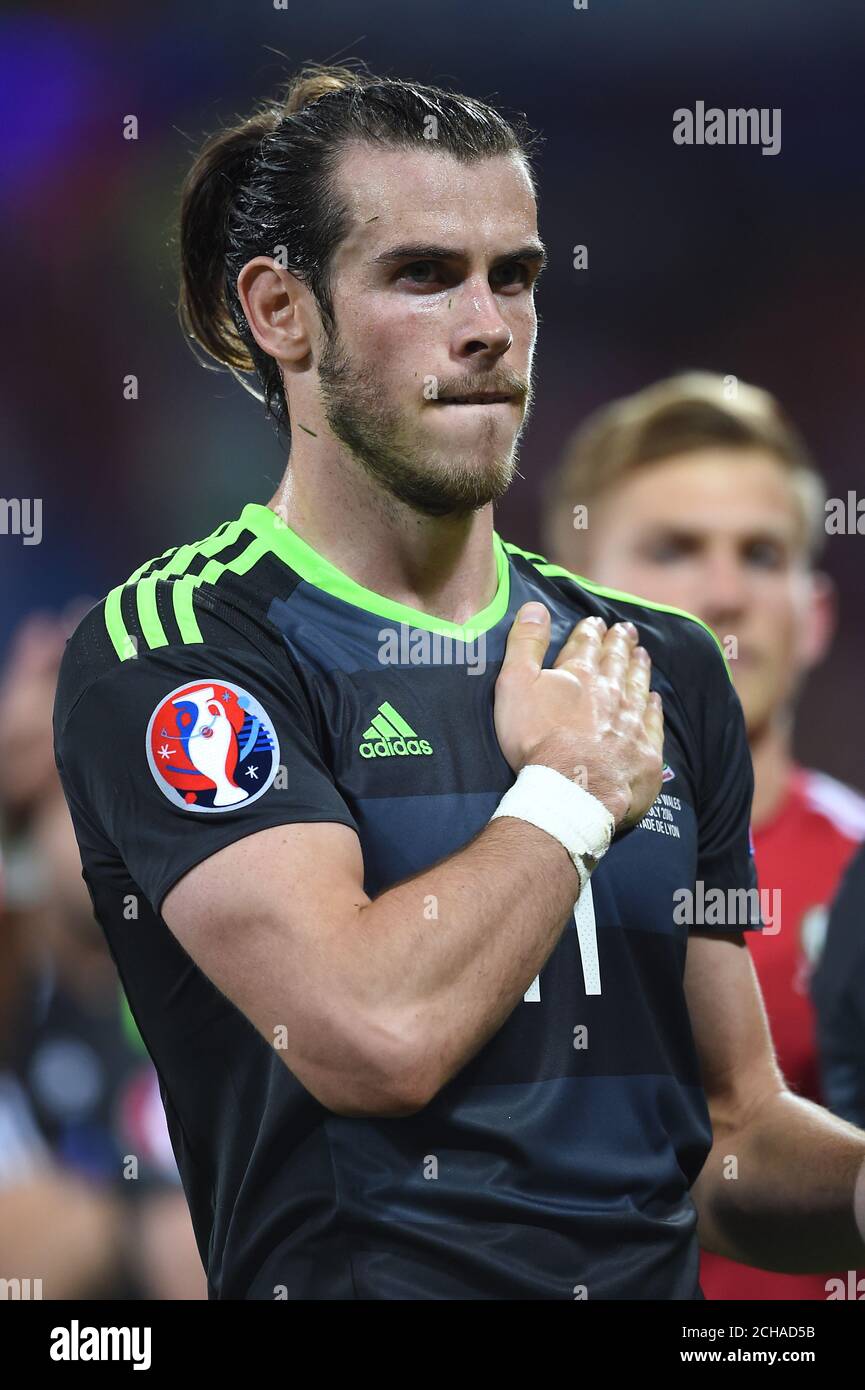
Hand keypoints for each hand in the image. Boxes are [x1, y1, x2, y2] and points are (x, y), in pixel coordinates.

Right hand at [494, 604, 663, 827]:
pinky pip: (653, 723)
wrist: (573, 788)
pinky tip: (655, 700)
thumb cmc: (537, 739)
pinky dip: (653, 708)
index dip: (590, 631)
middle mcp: (611, 693)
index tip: (597, 621)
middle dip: (620, 643)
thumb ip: (525, 644)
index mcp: (579, 675)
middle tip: (627, 630)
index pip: (586, 645)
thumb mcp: (516, 684)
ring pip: (638, 687)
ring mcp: (632, 722)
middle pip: (617, 662)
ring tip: (642, 655)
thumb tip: (535, 606)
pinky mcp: (646, 753)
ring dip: (639, 668)